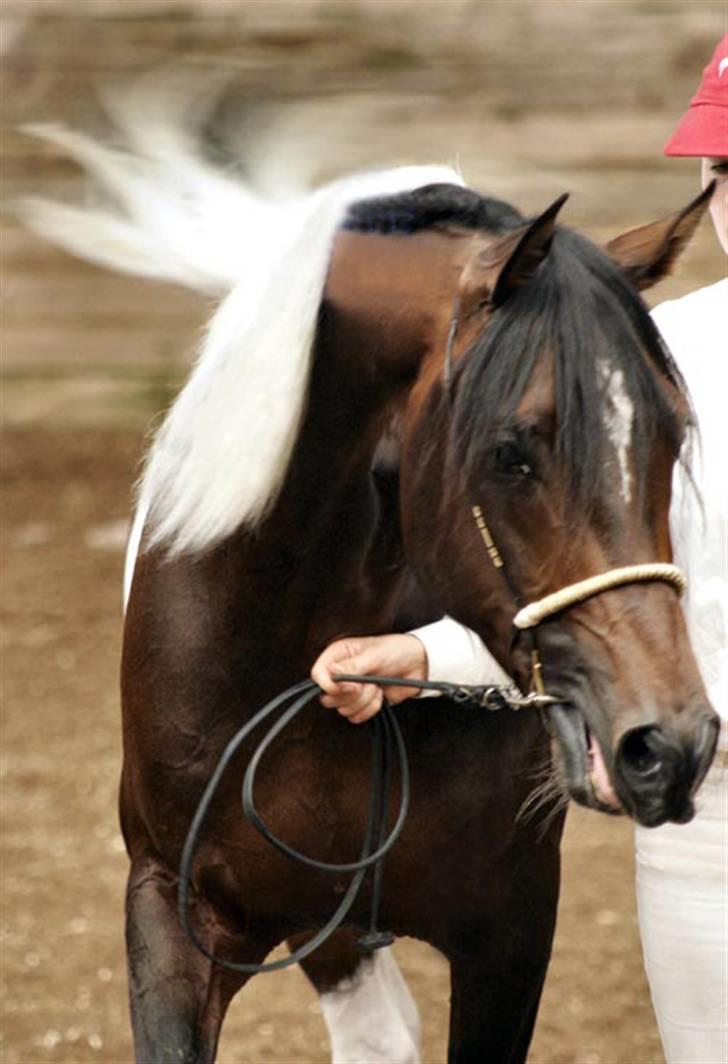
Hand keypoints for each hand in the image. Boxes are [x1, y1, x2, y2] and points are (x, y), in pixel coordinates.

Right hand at [311, 634, 428, 723]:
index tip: (349, 686)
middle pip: (328, 697)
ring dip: (364, 701)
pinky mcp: (361, 703)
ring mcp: (350, 690)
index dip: (329, 685)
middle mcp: (340, 674)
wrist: (417, 665)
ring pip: (343, 709)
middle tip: (367, 684)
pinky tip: (380, 696)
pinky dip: (370, 709)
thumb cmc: (395, 651)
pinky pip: (355, 717)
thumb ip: (352, 667)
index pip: (318, 674)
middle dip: (351, 695)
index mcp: (338, 655)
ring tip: (376, 686)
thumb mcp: (374, 655)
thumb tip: (330, 673)